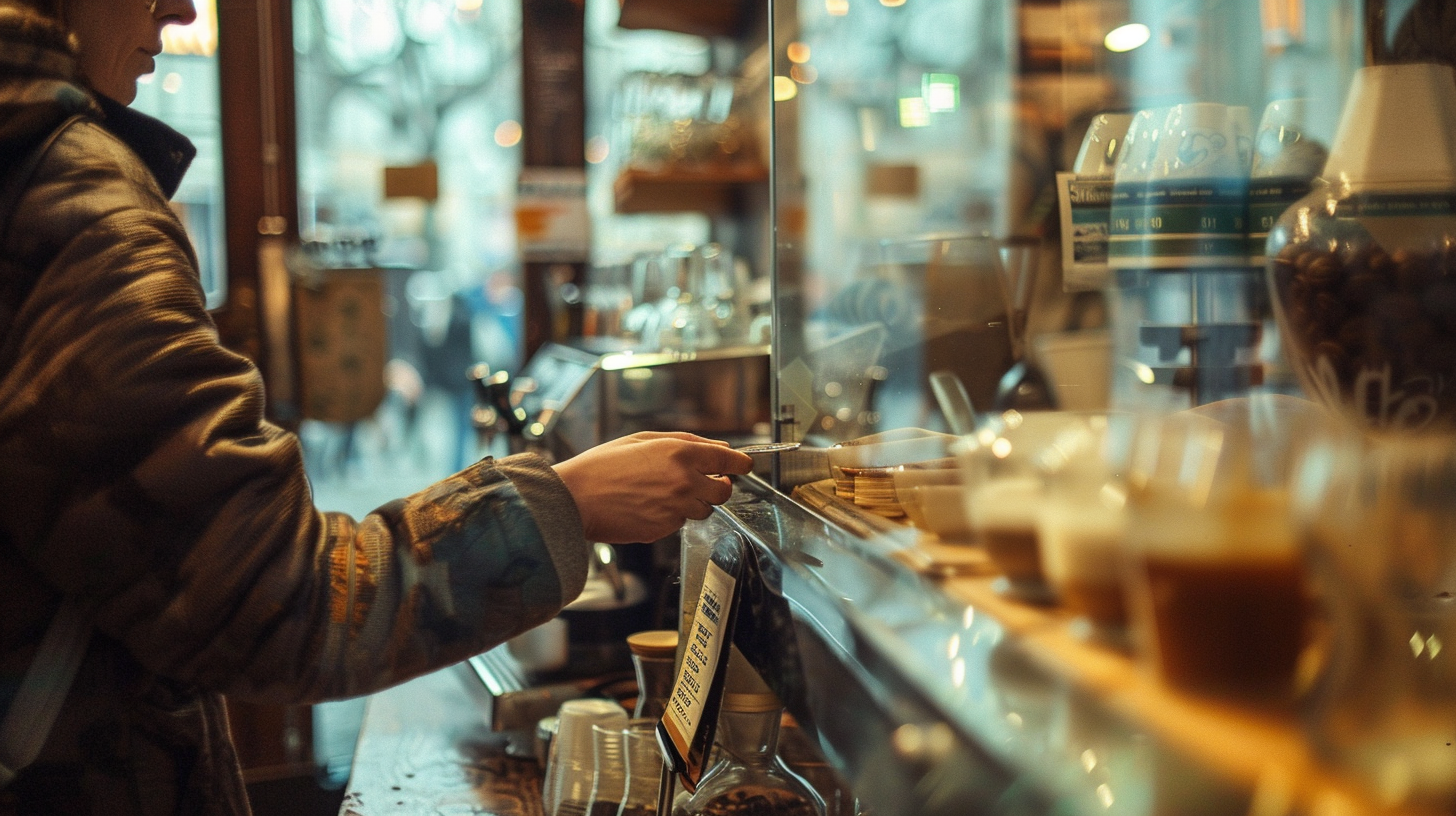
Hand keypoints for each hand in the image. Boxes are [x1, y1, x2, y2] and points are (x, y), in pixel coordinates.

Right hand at [553, 432, 753, 542]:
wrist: (576, 498)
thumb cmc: (604, 465)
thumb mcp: (644, 439)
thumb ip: (687, 441)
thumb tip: (719, 449)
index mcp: (681, 454)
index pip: (729, 462)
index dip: (741, 464)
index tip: (744, 465)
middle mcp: (684, 483)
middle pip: (724, 492)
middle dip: (718, 486)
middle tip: (705, 480)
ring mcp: (675, 509)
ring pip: (703, 510)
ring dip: (694, 502)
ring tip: (664, 492)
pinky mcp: (664, 530)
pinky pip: (680, 523)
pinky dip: (672, 515)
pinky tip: (649, 505)